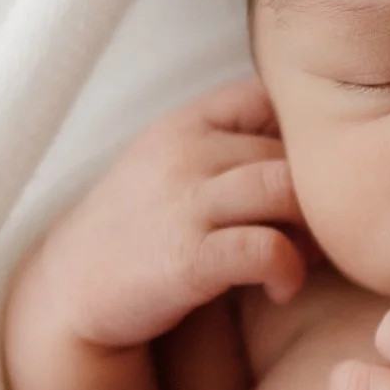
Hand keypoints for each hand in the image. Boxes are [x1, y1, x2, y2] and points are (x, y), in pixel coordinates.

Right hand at [30, 79, 310, 349]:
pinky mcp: (189, 258)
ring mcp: (185, 202)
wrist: (70, 291)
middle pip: (291, 152)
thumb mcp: (171, 165)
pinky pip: (267, 249)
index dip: (300, 139)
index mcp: (186, 122)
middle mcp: (186, 152)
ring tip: (306, 259)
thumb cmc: (139, 230)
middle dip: (318, 195)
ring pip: (285, 190)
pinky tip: (282, 289)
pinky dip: (290, 270)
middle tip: (319, 235)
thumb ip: (227, 145)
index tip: (302, 183)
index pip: (267, 98)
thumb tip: (312, 148)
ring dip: (313, 229)